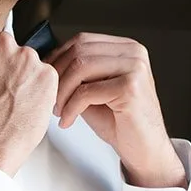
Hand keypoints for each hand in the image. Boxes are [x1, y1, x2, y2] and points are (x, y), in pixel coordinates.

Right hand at [0, 16, 57, 176]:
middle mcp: (1, 43)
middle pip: (8, 44)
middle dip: (5, 62)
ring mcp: (27, 58)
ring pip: (28, 61)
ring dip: (23, 76)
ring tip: (10, 102)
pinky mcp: (47, 75)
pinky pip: (46, 77)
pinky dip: (39, 90)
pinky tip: (24, 106)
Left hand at [48, 33, 186, 188]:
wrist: (145, 150)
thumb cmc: (121, 122)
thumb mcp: (95, 89)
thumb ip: (78, 73)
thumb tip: (47, 63)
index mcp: (126, 48)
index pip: (82, 40)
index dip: (58, 58)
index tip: (45, 78)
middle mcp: (133, 53)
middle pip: (79, 51)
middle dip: (57, 76)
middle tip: (49, 98)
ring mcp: (134, 68)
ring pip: (80, 67)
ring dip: (62, 92)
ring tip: (58, 110)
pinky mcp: (130, 87)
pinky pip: (86, 91)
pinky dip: (70, 108)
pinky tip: (67, 120)